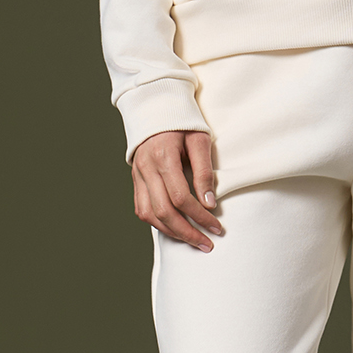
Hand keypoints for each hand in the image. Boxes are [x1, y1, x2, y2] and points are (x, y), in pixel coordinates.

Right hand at [131, 131, 223, 250]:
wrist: (156, 108)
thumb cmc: (183, 123)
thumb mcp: (200, 140)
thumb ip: (204, 172)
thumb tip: (209, 203)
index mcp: (163, 156)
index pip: (180, 197)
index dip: (199, 216)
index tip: (216, 226)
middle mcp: (146, 168)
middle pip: (163, 211)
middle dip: (187, 232)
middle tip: (206, 244)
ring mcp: (138, 175)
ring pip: (149, 214)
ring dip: (171, 232)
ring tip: (192, 240)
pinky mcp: (136, 180)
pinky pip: (142, 209)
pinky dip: (157, 223)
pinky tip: (175, 228)